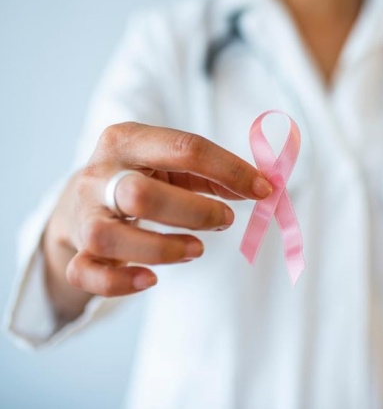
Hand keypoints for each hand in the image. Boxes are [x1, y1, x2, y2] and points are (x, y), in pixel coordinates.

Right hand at [44, 122, 271, 309]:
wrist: (84, 198)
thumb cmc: (142, 176)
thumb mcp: (172, 163)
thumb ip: (212, 174)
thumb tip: (260, 188)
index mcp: (128, 139)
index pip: (184, 147)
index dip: (230, 169)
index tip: (263, 189)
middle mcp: (99, 174)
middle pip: (141, 194)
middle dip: (194, 211)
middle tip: (225, 221)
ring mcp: (85, 214)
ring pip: (110, 236)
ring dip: (162, 248)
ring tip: (197, 250)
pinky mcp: (79, 250)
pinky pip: (86, 273)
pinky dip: (120, 282)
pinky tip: (151, 280)